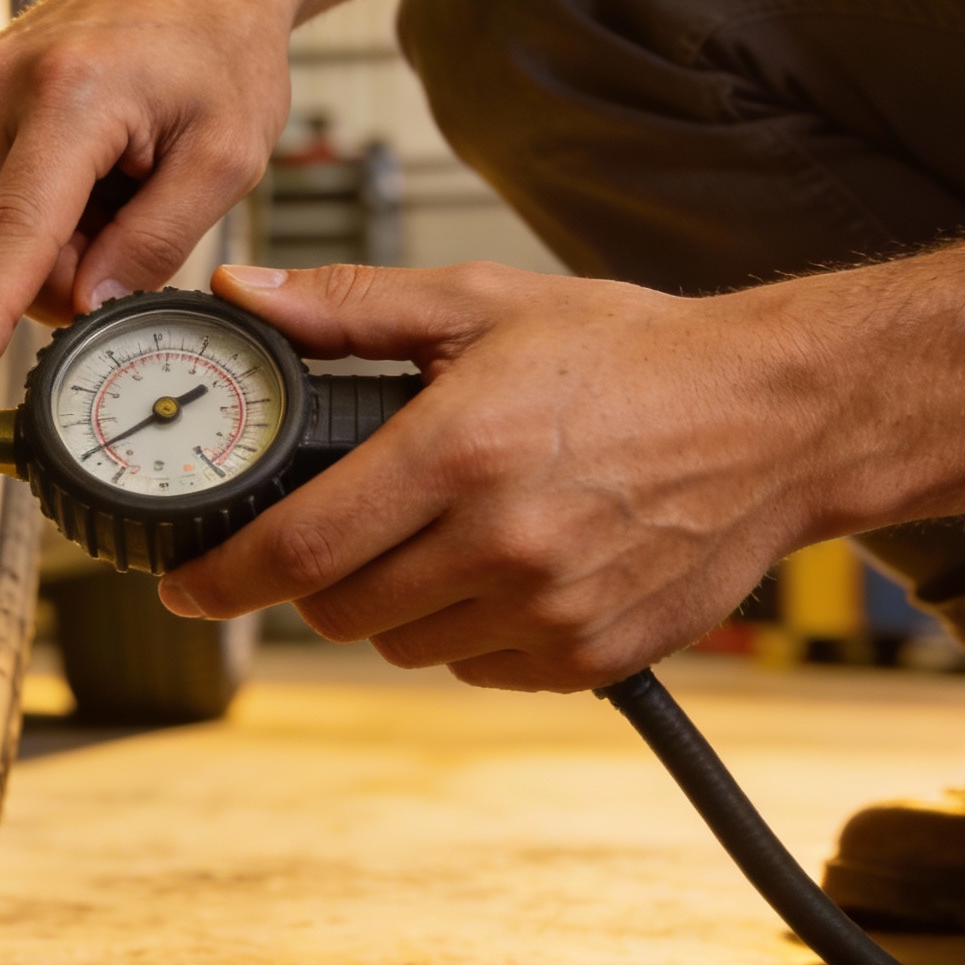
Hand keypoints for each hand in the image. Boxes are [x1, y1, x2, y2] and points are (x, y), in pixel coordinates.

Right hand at [0, 0, 556, 394]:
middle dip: (65, 269)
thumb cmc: (220, 42)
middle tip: (136, 208)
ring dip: (51, 240)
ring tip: (113, 177)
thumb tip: (87, 309)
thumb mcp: (227, 156)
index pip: (12, 232)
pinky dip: (36, 210)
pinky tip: (84, 167)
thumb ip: (156, 244)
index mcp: (70, 96)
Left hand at [158, 261, 820, 690]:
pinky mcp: (592, 657)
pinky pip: (480, 669)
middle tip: (336, 532)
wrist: (778, 418)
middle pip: (340, 611)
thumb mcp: (482, 304)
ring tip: (441, 535)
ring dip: (393, 605)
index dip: (223, 578)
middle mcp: (502, 544)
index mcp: (459, 452)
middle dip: (314, 579)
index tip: (186, 585)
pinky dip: (468, 632)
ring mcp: (551, 612)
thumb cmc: (631, 354)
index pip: (300, 549)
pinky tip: (504, 568)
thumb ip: (348, 308)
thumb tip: (245, 296)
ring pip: (405, 645)